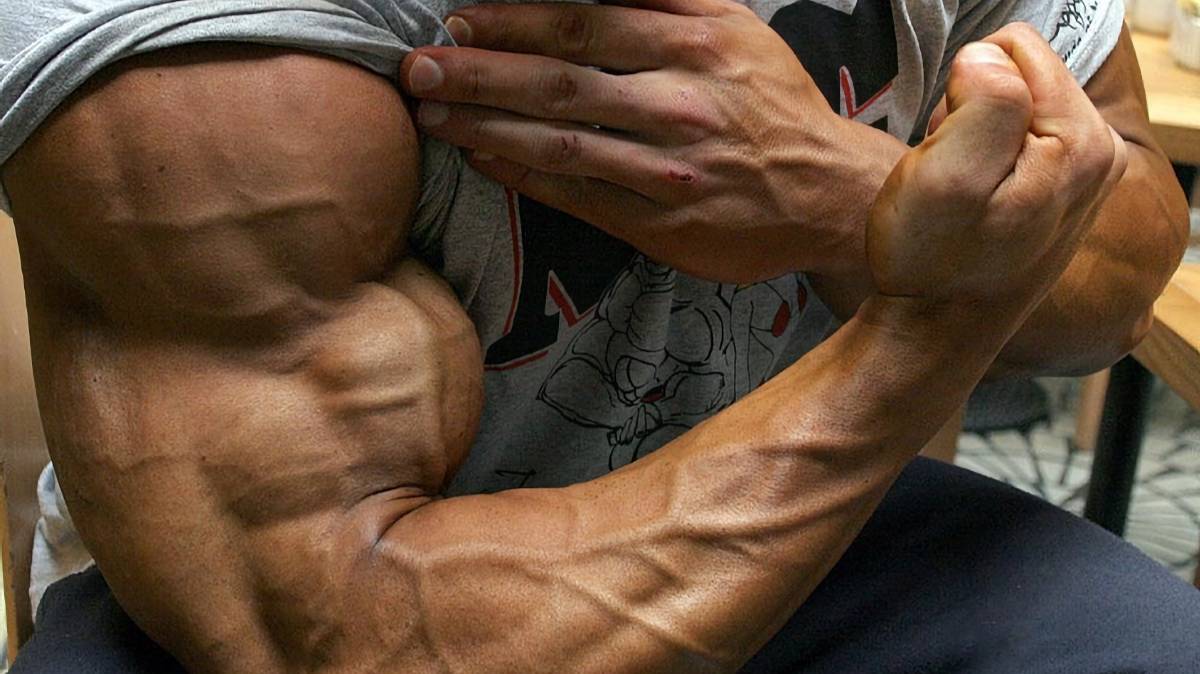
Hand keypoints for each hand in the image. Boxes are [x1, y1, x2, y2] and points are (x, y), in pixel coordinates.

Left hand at [399, 0, 903, 283]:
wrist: (829, 193)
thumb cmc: (770, 104)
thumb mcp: (734, 28)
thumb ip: (665, 0)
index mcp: (697, 43)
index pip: (583, 25)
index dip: (512, 21)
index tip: (459, 19)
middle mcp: (682, 103)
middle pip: (560, 82)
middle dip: (480, 72)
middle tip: (418, 68)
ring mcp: (671, 169)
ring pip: (562, 143)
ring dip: (487, 127)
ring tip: (432, 115)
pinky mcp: (664, 225)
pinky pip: (579, 197)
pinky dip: (523, 177)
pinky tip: (481, 159)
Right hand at [868, 24, 1126, 316]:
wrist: (935, 331)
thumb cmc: (932, 261)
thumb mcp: (946, 175)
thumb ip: (986, 99)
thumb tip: (990, 59)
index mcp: (1081, 142)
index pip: (1014, 47)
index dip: (962, 92)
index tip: (952, 152)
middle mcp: (1101, 153)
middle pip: (1020, 74)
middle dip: (970, 113)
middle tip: (953, 177)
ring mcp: (1086, 175)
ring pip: (1013, 107)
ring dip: (972, 139)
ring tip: (960, 194)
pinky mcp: (1064, 190)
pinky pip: (1015, 140)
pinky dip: (982, 163)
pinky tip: (972, 206)